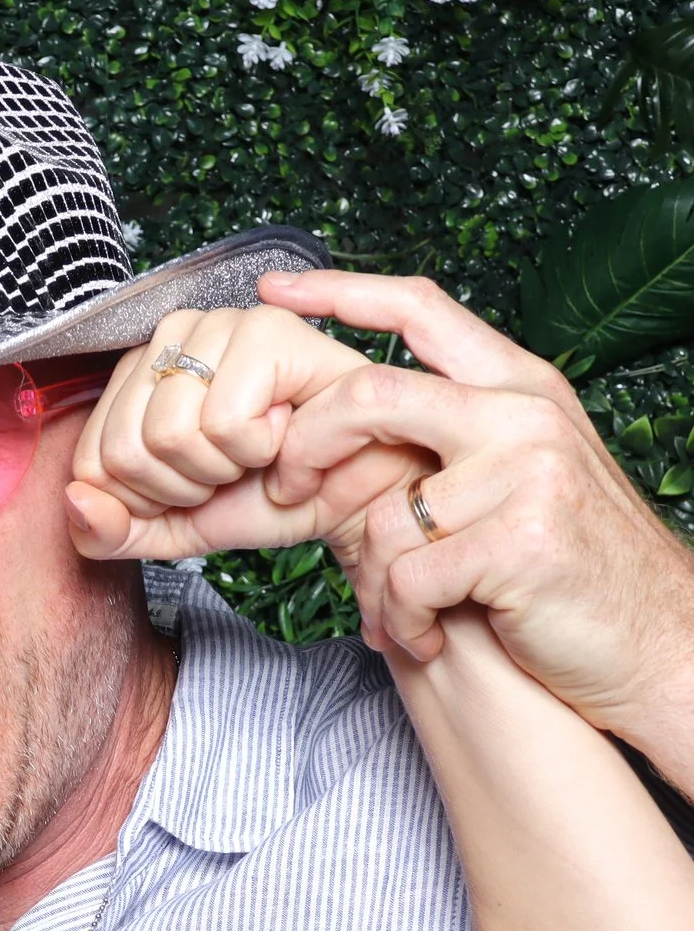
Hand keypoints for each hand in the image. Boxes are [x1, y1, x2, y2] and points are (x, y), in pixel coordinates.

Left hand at [66, 300, 420, 558]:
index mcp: (139, 373)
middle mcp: (172, 336)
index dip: (146, 499)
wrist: (355, 496)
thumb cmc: (268, 495)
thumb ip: (112, 530)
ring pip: (168, 435)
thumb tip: (76, 500)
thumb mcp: (174, 527)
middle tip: (232, 470)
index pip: (91, 460)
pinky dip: (261, 452)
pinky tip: (287, 432)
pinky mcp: (269, 331)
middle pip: (125, 449)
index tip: (195, 484)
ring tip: (261, 451)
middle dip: (184, 486)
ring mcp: (220, 324)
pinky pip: (223, 423)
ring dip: (224, 470)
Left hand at [251, 270, 693, 734]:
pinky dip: (400, 619)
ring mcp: (528, 474)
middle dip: (305, 445)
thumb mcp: (519, 475)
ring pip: (380, 514)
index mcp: (521, 387)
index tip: (274, 290)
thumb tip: (329, 427)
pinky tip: (425, 636)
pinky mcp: (521, 543)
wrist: (659, 640)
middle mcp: (525, 415)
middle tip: (287, 491)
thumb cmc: (570, 566)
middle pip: (369, 395)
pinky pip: (407, 578)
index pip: (420, 309)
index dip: (340, 291)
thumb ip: (446, 439)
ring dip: (371, 582)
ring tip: (396, 612)